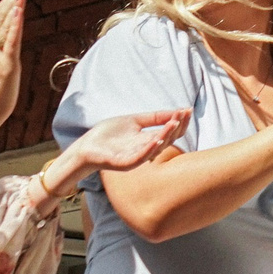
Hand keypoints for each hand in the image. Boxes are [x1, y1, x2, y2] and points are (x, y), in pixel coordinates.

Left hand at [50, 109, 191, 196]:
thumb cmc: (108, 134)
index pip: (170, 132)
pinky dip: (150, 150)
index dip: (179, 121)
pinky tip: (157, 139)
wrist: (85, 147)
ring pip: (156, 148)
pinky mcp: (124, 163)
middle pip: (168, 139)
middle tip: (184, 114)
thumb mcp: (134, 120)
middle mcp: (146, 150)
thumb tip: (177, 110)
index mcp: (148, 140)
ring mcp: (136, 157)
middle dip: (177, 126)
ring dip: (166, 135)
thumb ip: (154, 117)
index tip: (187, 109)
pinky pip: (140, 158)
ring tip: (174, 123)